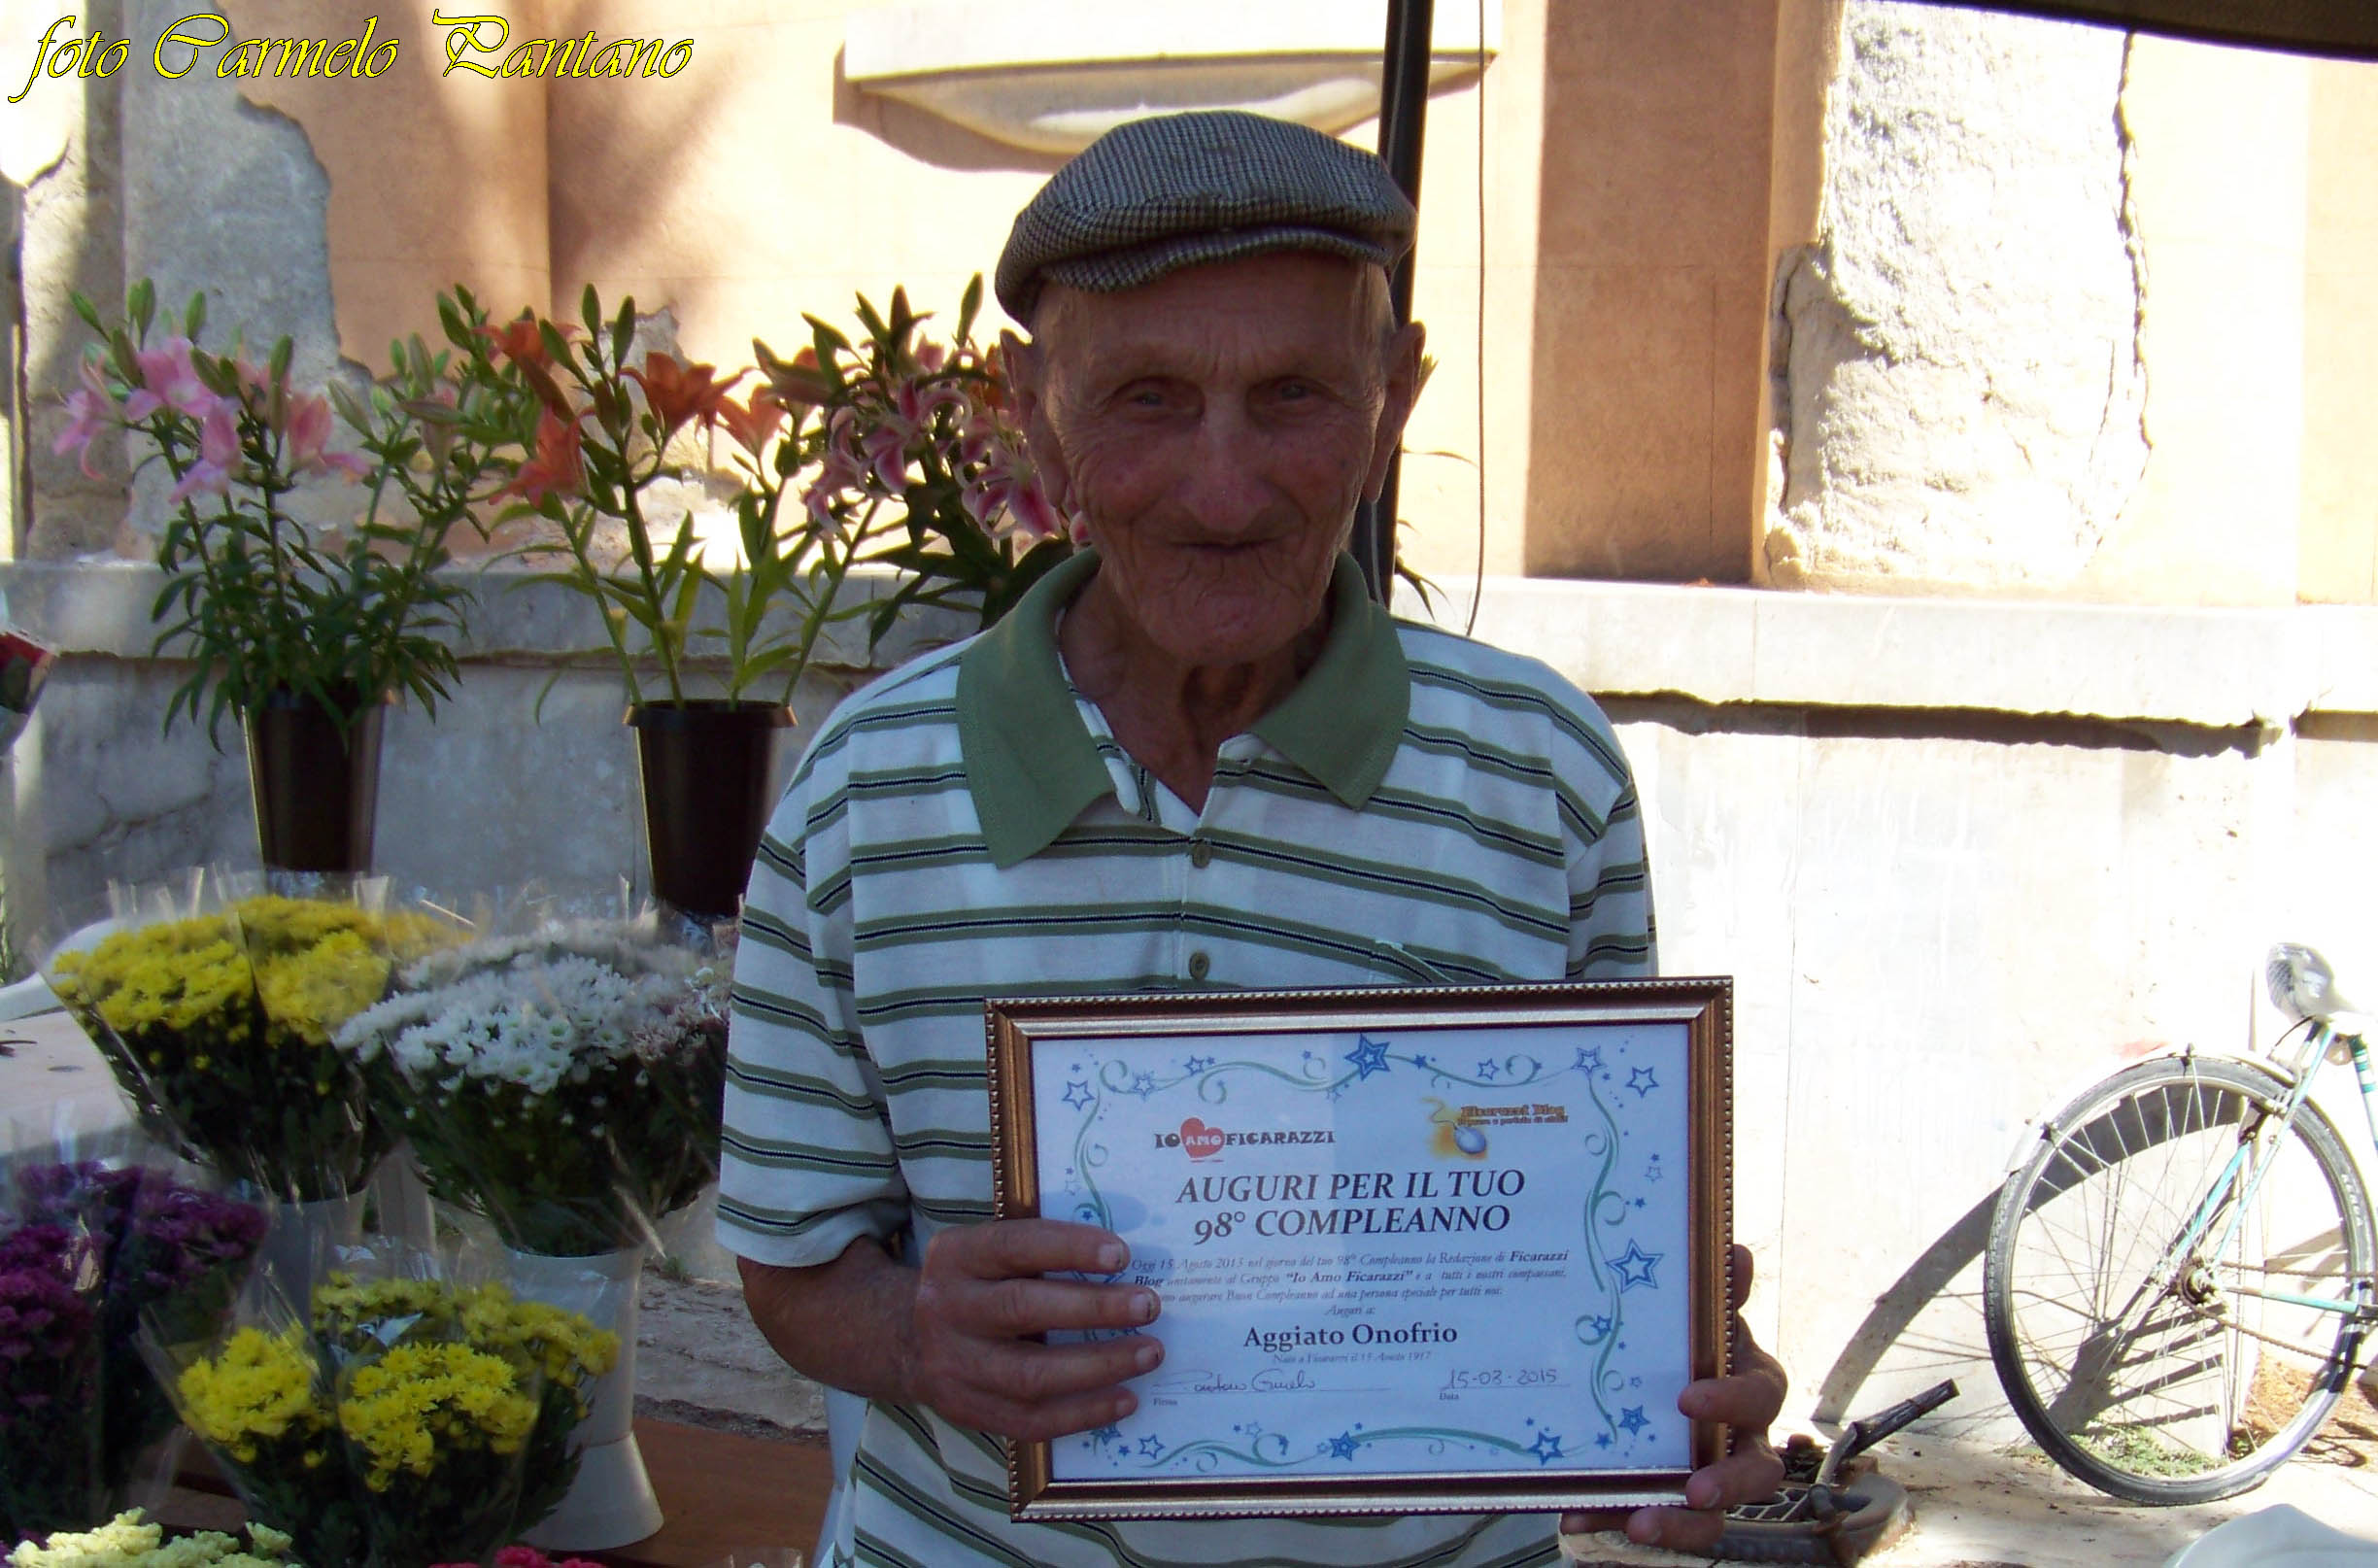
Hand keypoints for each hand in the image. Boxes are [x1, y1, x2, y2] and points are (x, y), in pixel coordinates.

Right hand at [902, 1218, 1163, 1441]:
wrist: (902, 1340)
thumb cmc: (972, 1285)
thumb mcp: (984, 1253)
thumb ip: (1036, 1250)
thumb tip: (1122, 1259)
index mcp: (956, 1256)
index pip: (1015, 1245)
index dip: (1069, 1249)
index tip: (1121, 1254)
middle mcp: (947, 1308)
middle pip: (1023, 1308)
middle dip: (1093, 1308)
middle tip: (1147, 1305)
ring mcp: (954, 1366)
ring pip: (1030, 1374)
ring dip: (1099, 1366)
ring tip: (1149, 1352)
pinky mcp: (968, 1410)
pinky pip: (1030, 1420)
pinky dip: (1083, 1413)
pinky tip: (1125, 1399)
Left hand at [1559, 1244, 1785, 1552]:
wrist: (1636, 1373)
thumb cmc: (1680, 1338)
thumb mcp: (1690, 1313)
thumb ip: (1711, 1290)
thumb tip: (1734, 1249)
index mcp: (1746, 1380)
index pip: (1760, 1393)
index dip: (1731, 1399)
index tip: (1686, 1399)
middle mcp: (1740, 1435)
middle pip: (1760, 1469)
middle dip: (1730, 1481)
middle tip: (1695, 1489)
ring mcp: (1712, 1476)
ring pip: (1719, 1516)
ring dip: (1684, 1524)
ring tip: (1641, 1522)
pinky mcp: (1676, 1506)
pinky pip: (1663, 1525)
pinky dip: (1625, 1521)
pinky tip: (1579, 1513)